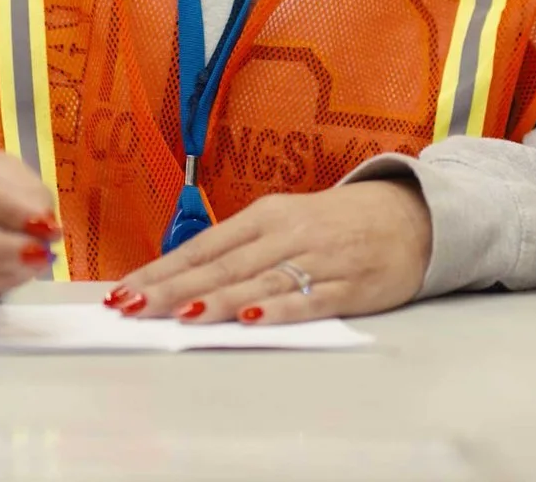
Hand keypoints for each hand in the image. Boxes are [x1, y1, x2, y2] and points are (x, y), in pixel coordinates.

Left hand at [108, 180, 431, 325]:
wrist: (410, 215)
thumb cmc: (335, 224)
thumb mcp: (284, 223)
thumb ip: (240, 250)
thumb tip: (181, 279)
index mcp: (266, 215)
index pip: (204, 247)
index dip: (162, 270)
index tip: (125, 292)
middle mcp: (288, 233)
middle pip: (224, 266)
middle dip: (175, 289)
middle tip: (135, 308)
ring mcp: (319, 259)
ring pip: (261, 281)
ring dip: (220, 300)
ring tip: (184, 315)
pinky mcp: (349, 285)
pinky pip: (310, 299)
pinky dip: (281, 309)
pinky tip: (254, 319)